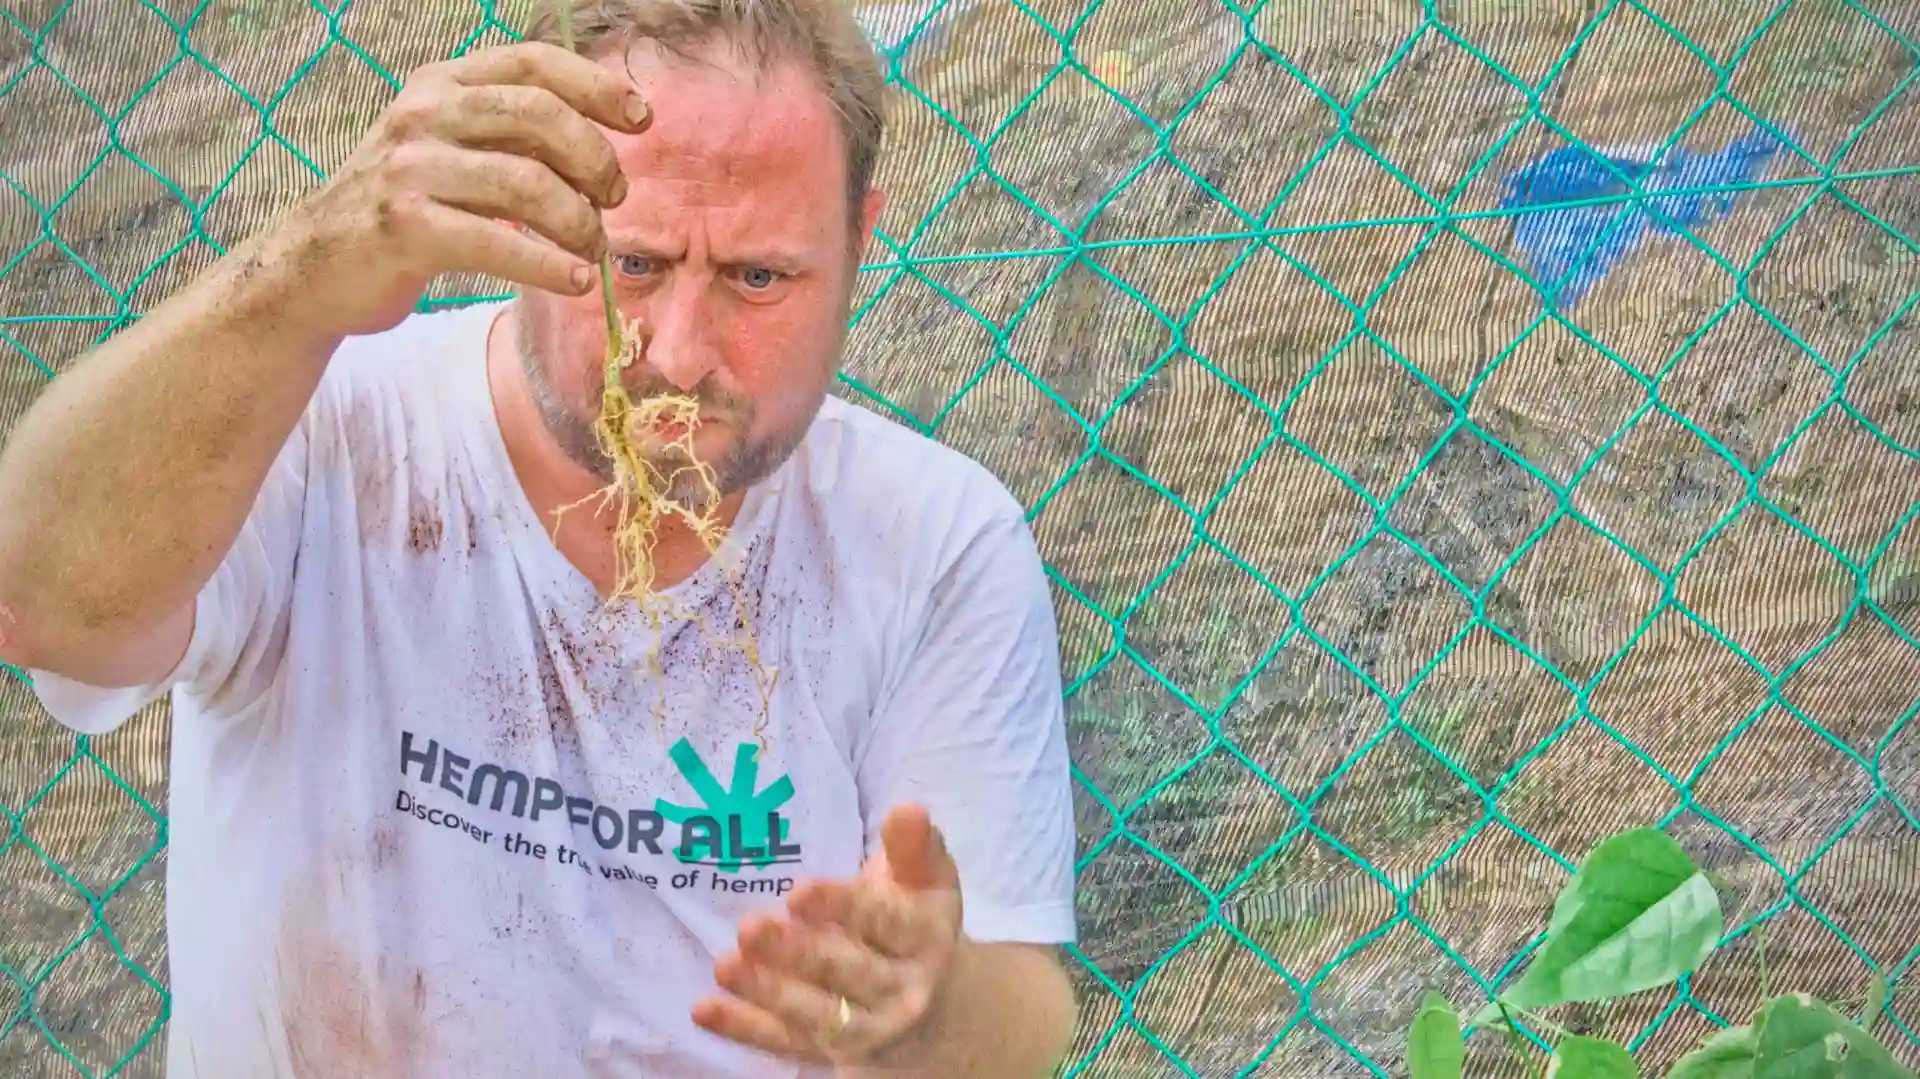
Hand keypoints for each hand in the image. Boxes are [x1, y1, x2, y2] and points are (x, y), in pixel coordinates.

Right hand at [280, 41, 650, 335]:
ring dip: (579, 222)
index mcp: (442, 84)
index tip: (641, 118)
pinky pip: (500, 243)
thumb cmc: (403, 208)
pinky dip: (551, 265)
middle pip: (539, 116)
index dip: (596, 86)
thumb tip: (603, 155)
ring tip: (594, 250)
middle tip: (614, 199)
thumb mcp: (448, 149)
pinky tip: (577, 280)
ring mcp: (410, 168)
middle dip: (594, 159)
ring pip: (527, 183)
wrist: (314, 265)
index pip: (533, 64)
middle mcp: (424, 114)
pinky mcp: (404, 227)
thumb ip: (508, 137)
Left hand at [693, 804, 965, 1066]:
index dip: (842, 908)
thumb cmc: (916, 925)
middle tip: (750, 928)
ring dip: (767, 992)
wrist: (937, 1011)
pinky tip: (704, 1009)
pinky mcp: (828, 1053)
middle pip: (847, 973)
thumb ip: (914, 847)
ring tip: (724, 965)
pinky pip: (784, 1042)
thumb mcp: (927, 883)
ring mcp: (865, 1029)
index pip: (886, 923)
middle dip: (798, 953)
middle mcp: (902, 992)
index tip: (798, 891)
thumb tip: (907, 809)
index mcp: (925, 940)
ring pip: (815, 1014)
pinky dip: (744, 1029)